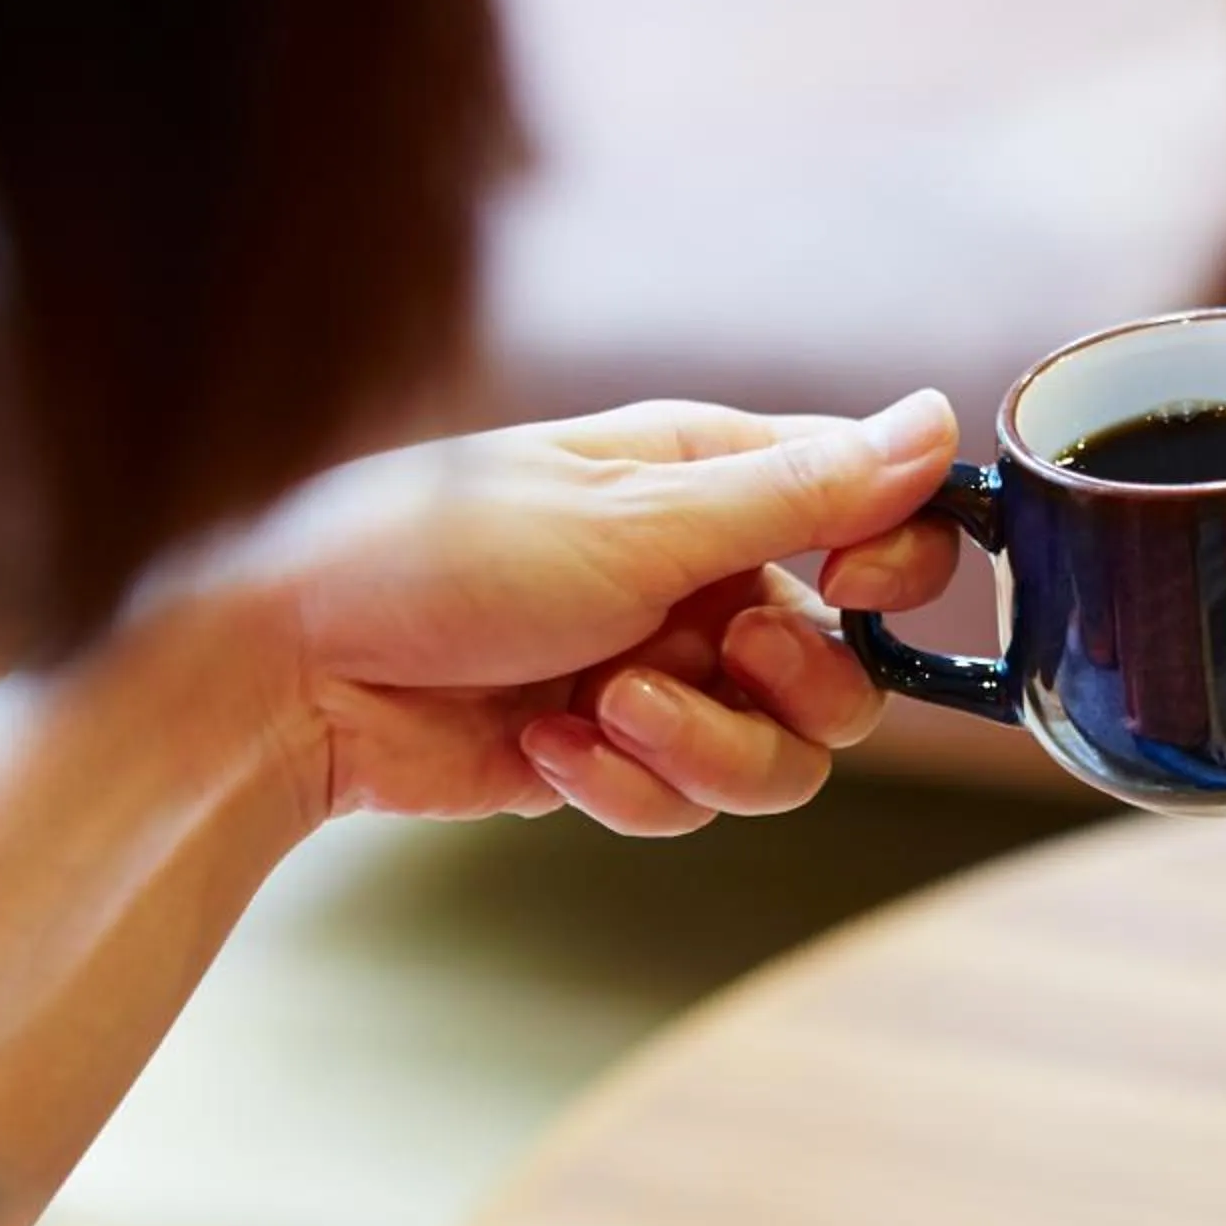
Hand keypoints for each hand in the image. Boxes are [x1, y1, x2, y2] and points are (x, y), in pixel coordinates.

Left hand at [235, 393, 964, 832]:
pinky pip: (690, 802)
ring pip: (782, 755)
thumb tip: (940, 423)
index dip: (895, 565)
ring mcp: (663, 672)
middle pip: (849, 669)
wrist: (286, 678)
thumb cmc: (437, 555)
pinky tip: (545, 746)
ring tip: (607, 711)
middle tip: (720, 649)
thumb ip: (801, 490)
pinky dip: (625, 785)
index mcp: (715, 482)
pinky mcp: (616, 757)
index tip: (859, 584)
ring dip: (704, 747)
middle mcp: (704, 576)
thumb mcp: (637, 519)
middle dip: (794, 681)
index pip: (877, 518)